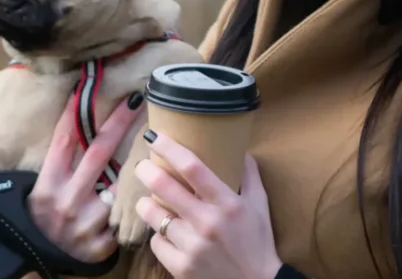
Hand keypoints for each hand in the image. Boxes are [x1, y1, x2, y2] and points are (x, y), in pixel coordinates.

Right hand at [27, 91, 144, 262]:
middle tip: (136, 100)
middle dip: (119, 123)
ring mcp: (83, 224)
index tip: (89, 85)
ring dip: (127, 177)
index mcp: (48, 183)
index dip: (77, 111)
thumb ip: (62, 162)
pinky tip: (132, 207)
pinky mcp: (99, 246)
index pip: (65, 140)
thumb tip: (78, 118)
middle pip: (98, 154)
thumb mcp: (45, 186)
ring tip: (140, 166)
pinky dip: (127, 212)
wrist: (40, 258)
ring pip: (117, 188)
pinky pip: (122, 219)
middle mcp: (65, 201)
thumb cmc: (44, 215)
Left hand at [133, 132, 282, 278]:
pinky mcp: (181, 267)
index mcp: (227, 203)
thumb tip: (240, 147)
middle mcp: (208, 223)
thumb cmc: (257, 242)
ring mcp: (192, 247)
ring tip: (148, 202)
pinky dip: (159, 236)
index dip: (169, 148)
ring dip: (146, 205)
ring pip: (153, 215)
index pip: (193, 168)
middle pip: (163, 187)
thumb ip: (248, 174)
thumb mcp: (259, 205)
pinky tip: (167, 233)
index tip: (154, 136)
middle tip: (142, 166)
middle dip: (146, 171)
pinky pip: (156, 242)